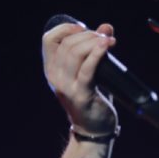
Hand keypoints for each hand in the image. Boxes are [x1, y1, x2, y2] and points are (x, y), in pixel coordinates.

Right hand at [42, 21, 117, 135]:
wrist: (94, 129)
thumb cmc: (92, 99)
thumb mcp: (90, 72)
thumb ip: (95, 50)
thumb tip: (106, 27)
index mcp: (52, 69)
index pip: (49, 39)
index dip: (66, 28)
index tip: (84, 29)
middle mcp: (55, 77)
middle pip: (67, 44)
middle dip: (88, 35)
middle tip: (105, 37)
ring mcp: (66, 87)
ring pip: (75, 53)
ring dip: (94, 42)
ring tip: (109, 41)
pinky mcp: (81, 95)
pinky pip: (87, 69)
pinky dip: (97, 54)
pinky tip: (106, 46)